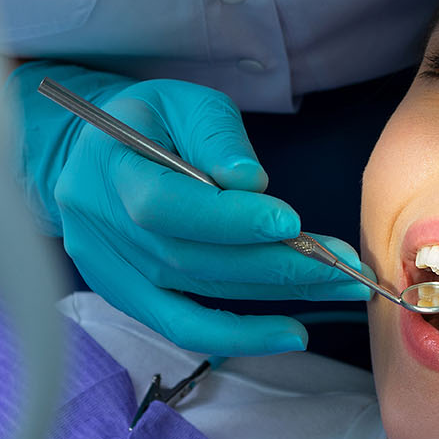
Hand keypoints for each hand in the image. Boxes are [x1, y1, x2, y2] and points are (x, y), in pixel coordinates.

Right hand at [13, 61, 369, 355]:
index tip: (291, 222)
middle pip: (189, 259)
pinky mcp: (125, 298)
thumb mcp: (185, 103)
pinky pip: (182, 328)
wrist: (95, 154)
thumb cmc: (151, 121)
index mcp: (105, 167)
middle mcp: (97, 227)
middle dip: (274, 265)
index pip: (163, 205)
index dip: (226, 220)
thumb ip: (215, 137)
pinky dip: (239, 336)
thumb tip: (251, 184)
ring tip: (337, 288)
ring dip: (273, 296)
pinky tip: (289, 332)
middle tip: (343, 266)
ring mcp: (107, 271)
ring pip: (195, 295)